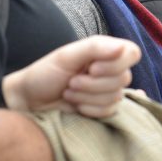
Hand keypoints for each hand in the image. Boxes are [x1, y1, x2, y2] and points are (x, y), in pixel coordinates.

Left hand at [2, 36, 140, 117]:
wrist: (29, 101)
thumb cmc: (45, 74)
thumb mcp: (67, 56)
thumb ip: (95, 48)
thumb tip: (121, 48)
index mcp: (104, 51)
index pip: (132, 53)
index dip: (116, 64)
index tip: (92, 68)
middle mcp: (109, 69)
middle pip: (124, 78)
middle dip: (93, 84)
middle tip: (71, 82)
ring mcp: (107, 90)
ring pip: (116, 97)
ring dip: (88, 97)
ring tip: (69, 92)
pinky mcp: (103, 109)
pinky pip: (110, 112)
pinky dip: (89, 109)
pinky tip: (75, 106)